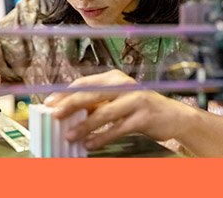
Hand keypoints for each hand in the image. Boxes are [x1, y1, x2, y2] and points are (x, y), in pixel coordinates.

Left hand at [44, 69, 194, 149]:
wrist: (173, 116)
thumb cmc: (139, 107)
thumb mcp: (117, 100)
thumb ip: (96, 103)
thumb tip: (69, 112)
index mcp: (114, 78)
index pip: (84, 83)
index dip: (65, 93)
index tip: (49, 103)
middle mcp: (124, 85)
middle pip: (91, 94)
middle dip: (70, 105)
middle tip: (54, 115)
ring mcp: (135, 100)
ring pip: (103, 113)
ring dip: (84, 126)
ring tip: (69, 135)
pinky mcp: (143, 116)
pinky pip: (118, 128)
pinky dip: (102, 137)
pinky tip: (90, 144)